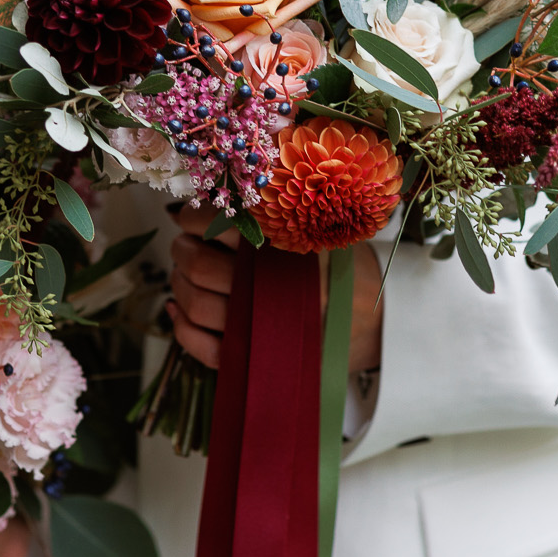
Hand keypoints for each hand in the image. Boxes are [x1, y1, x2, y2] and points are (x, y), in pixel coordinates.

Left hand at [166, 204, 384, 372]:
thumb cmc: (346, 271)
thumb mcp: (320, 231)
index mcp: (286, 251)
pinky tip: (176, 309)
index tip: (189, 217)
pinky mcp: (254, 358)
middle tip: (184, 244)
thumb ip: (272, 215)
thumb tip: (208, 199)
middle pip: (197, 265)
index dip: (193, 218)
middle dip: (181, 250)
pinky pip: (202, 347)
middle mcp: (270, 289)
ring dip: (178, 283)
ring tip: (184, 272)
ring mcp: (260, 328)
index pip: (220, 224)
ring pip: (194, 303)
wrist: (382, 325)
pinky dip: (180, 327)